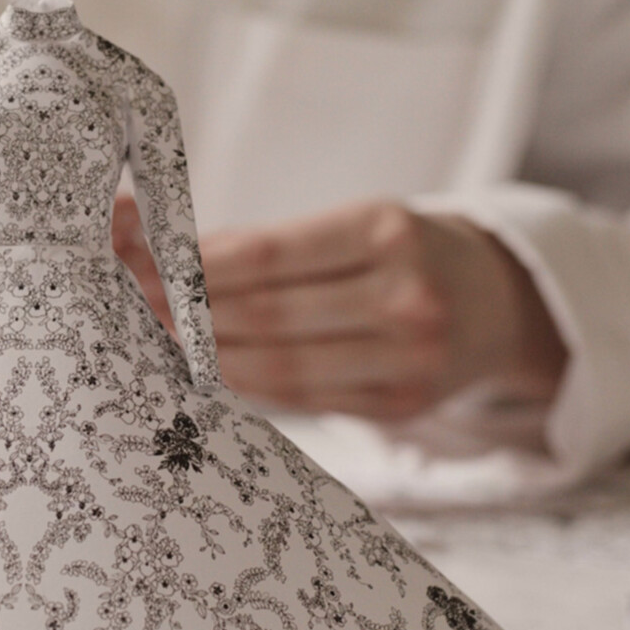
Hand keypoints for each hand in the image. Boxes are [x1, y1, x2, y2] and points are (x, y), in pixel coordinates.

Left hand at [113, 197, 565, 420]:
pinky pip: (308, 399)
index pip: (270, 254)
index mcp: (390, 229)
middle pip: (270, 315)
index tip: (140, 268)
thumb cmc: (409, 252)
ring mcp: (410, 359)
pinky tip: (209, 375)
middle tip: (126, 310)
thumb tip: (172, 261)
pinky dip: (252, 387)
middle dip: (189, 315)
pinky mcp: (405, 406)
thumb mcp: (360, 223)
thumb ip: (276, 248)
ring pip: (284, 367)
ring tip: (155, 346)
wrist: (503, 301)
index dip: (197, 268)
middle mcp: (406, 296)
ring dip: (210, 358)